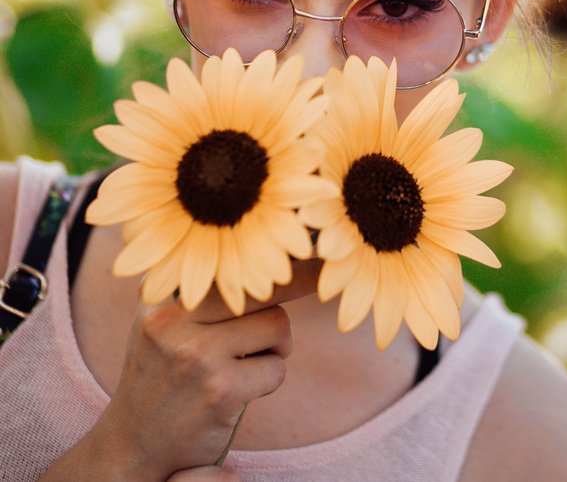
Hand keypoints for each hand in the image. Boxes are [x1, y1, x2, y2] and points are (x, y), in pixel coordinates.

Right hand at [91, 258, 320, 481]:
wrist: (131, 446)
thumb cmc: (160, 374)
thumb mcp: (159, 322)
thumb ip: (191, 286)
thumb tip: (247, 248)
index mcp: (161, 298)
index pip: (229, 266)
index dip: (268, 258)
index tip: (309, 246)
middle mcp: (175, 320)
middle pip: (261, 289)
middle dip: (288, 296)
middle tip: (289, 305)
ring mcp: (197, 355)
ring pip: (278, 325)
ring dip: (274, 347)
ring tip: (247, 361)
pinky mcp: (220, 390)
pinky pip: (277, 369)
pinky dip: (268, 381)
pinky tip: (240, 392)